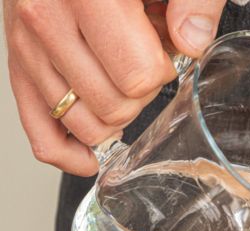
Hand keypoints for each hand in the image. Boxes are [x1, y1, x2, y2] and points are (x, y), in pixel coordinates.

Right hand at [4, 0, 226, 175]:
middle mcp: (46, 19)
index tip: (165, 47)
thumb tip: (192, 41)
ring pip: (84, 124)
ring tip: (119, 76)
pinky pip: (40, 132)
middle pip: (113, 105)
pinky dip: (71, 151)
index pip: (137, 76)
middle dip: (142, 91)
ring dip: (115, 114)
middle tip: (144, 60)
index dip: (163, 69)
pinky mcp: (16, 63)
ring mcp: (26, 45)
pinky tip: (96, 150)